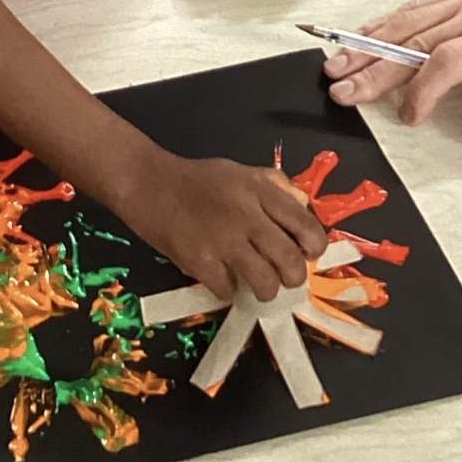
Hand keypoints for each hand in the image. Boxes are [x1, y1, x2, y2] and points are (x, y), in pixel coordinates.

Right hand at [119, 149, 326, 302]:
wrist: (146, 183)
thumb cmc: (195, 178)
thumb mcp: (239, 171)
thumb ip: (274, 185)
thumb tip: (302, 206)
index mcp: (259, 191)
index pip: (305, 225)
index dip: (314, 247)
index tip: (307, 254)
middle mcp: (246, 215)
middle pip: (290, 261)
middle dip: (294, 277)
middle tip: (285, 278)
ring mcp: (222, 240)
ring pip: (264, 282)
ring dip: (265, 290)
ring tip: (257, 285)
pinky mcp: (199, 261)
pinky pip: (228, 290)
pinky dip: (228, 290)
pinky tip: (221, 278)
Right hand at [323, 0, 461, 141]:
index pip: (452, 59)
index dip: (423, 89)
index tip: (409, 116)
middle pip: (415, 39)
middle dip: (373, 67)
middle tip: (340, 89)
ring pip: (407, 20)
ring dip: (367, 44)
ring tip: (335, 65)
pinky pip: (414, 7)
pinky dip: (383, 23)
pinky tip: (358, 37)